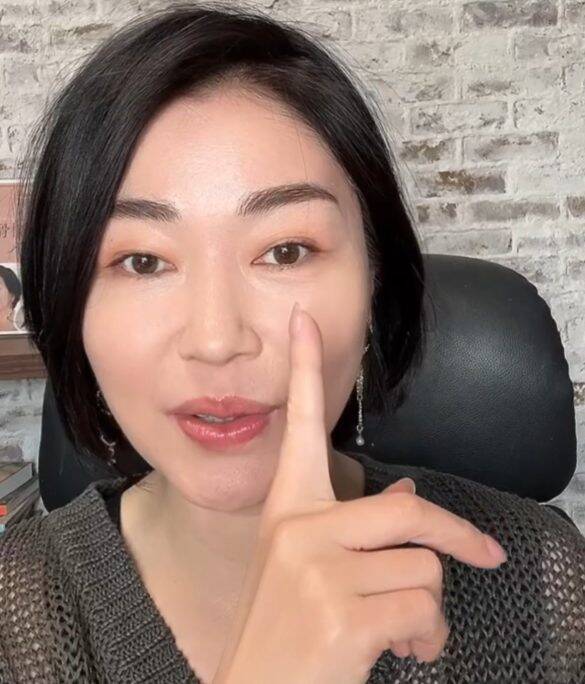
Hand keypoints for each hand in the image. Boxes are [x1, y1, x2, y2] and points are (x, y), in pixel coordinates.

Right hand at [212, 302, 506, 683]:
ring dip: (430, 608)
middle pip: (411, 510)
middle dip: (459, 537)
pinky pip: (423, 608)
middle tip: (484, 555)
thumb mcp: (311, 568)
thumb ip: (359, 527)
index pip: (300, 425)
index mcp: (288, 508)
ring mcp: (318, 569)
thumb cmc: (287, 628)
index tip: (303, 319)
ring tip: (406, 631)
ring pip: (425, 568)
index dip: (303, 369)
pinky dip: (429, 637)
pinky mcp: (343, 613)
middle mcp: (298, 527)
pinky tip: (405, 651)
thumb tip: (414, 494)